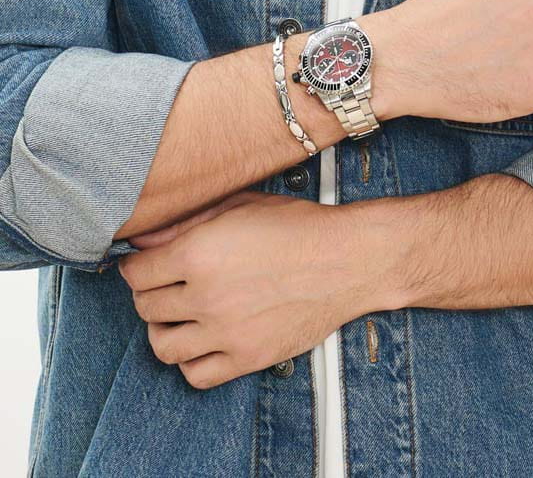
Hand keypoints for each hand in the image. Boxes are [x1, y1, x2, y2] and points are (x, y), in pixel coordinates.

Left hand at [117, 190, 395, 389]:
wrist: (349, 258)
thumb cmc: (300, 227)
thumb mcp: (241, 206)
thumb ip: (186, 221)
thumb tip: (144, 237)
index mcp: (199, 253)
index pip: (135, 272)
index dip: (137, 264)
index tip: (145, 263)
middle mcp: (206, 296)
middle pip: (146, 307)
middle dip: (150, 292)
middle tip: (167, 283)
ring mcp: (226, 331)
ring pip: (162, 345)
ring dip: (164, 328)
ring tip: (181, 314)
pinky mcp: (248, 357)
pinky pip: (196, 375)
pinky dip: (191, 361)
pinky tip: (203, 339)